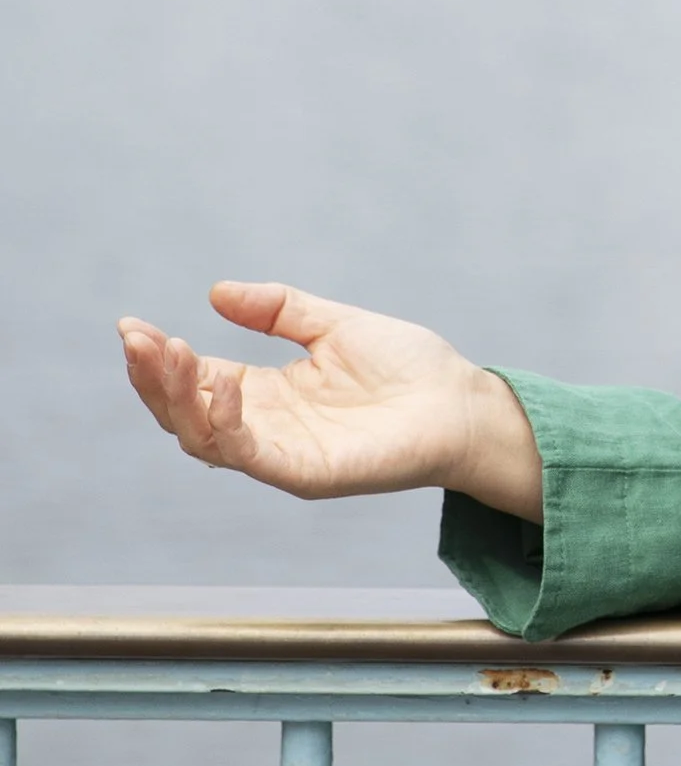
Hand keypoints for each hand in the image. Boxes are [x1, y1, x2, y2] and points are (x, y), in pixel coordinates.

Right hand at [118, 283, 543, 519]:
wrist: (463, 403)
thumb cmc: (409, 368)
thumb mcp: (333, 324)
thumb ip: (278, 309)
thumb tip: (217, 292)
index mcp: (267, 393)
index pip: (194, 379)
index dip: (159, 357)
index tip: (131, 325)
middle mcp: (265, 427)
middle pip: (183, 413)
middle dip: (152, 377)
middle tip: (136, 338)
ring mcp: (282, 454)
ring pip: (202, 438)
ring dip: (177, 396)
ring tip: (167, 351)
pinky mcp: (305, 474)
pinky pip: (250, 455)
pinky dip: (226, 424)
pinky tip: (223, 386)